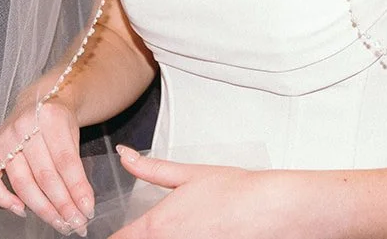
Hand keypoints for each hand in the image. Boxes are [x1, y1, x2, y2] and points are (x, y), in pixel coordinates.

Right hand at [0, 95, 93, 234]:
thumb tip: (82, 204)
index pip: (66, 161)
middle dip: (62, 204)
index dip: (77, 189)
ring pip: (22, 182)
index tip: (88, 210)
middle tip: (75, 224)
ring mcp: (4, 138)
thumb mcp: (73, 133)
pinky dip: (4, 200)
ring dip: (42, 208)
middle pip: (44, 175)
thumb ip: (75, 165)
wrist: (36, 100)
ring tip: (59, 222)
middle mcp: (24, 126)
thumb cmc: (58, 122)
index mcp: (50, 117)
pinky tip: (22, 211)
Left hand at [112, 147, 291, 238]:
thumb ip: (150, 168)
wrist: (270, 210)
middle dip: (142, 238)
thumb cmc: (235, 193)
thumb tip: (125, 155)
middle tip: (161, 228)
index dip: (116, 235)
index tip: (118, 232)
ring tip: (182, 230)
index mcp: (156, 226)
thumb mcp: (188, 174)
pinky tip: (196, 235)